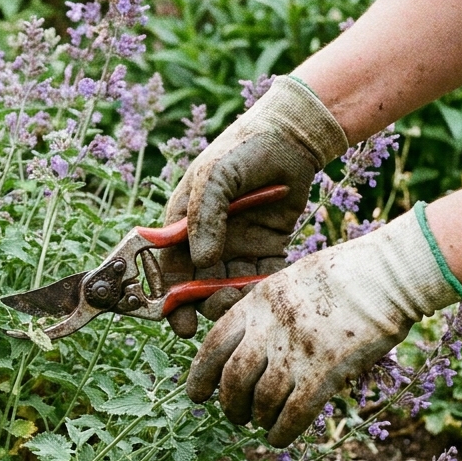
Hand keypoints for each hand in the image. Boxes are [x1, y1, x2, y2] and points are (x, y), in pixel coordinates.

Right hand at [160, 76, 348, 337]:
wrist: (291, 137)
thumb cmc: (242, 150)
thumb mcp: (214, 176)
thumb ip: (204, 217)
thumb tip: (202, 262)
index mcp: (183, 224)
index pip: (170, 270)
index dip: (171, 299)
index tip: (180, 323)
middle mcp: (207, 240)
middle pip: (199, 286)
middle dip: (206, 303)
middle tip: (221, 305)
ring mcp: (237, 245)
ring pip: (230, 287)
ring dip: (234, 299)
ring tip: (245, 297)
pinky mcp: (267, 247)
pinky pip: (261, 278)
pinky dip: (262, 288)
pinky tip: (266, 289)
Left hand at [185, 211, 461, 446]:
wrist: (389, 274)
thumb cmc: (346, 274)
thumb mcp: (291, 280)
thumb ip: (266, 309)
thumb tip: (249, 341)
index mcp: (258, 302)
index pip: (214, 344)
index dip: (200, 375)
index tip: (197, 394)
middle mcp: (270, 328)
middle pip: (233, 377)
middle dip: (229, 403)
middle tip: (234, 415)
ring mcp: (296, 351)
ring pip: (260, 399)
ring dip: (256, 418)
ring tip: (259, 423)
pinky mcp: (326, 373)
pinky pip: (293, 413)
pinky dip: (282, 431)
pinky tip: (279, 438)